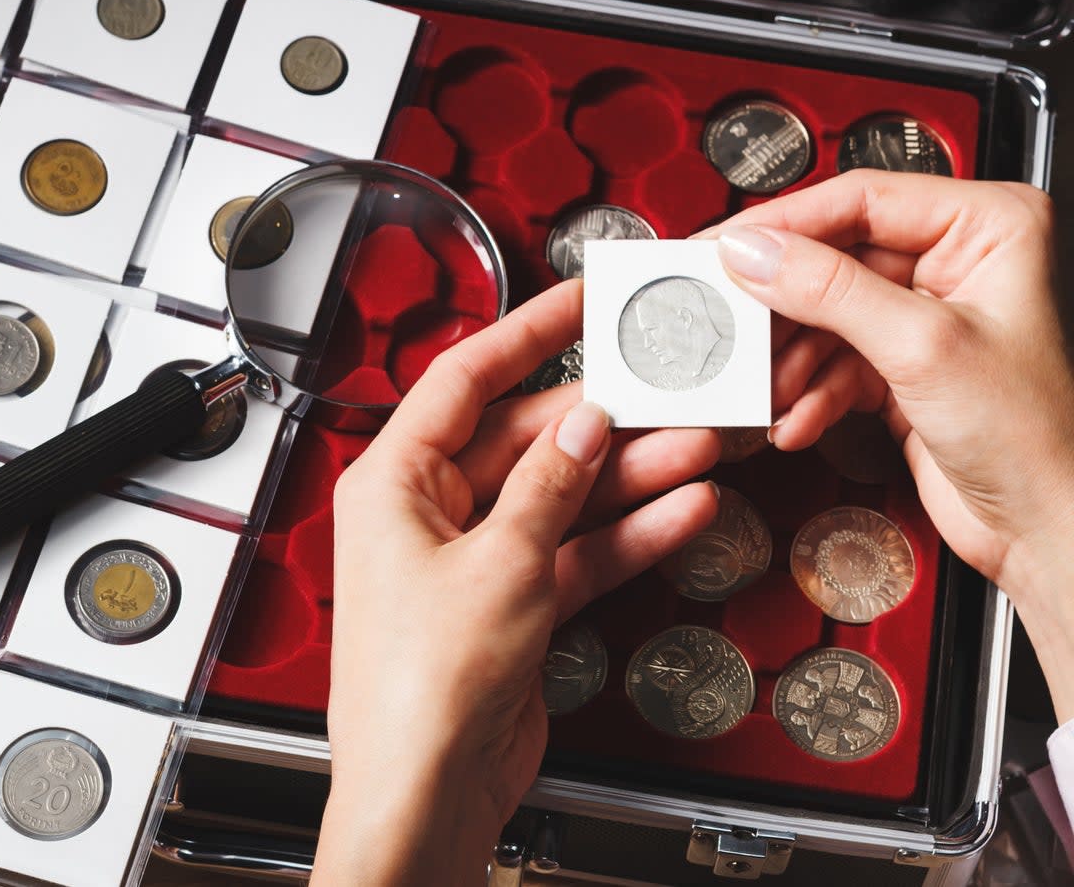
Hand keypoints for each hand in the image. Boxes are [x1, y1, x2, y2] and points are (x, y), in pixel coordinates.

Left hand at [313, 279, 718, 886]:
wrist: (427, 792)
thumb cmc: (418, 688)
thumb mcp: (499, 564)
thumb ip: (549, 484)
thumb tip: (581, 421)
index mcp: (394, 481)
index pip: (467, 379)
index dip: (529, 332)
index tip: (582, 299)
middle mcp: (430, 511)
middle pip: (527, 438)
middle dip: (603, 419)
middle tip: (667, 389)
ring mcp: (475, 556)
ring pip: (562, 495)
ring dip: (630, 475)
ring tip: (697, 445)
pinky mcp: (512, 601)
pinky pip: (576, 550)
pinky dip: (626, 534)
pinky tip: (682, 511)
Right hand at [706, 169, 1073, 718]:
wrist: (1047, 526)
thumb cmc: (1034, 435)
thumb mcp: (921, 346)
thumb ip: (830, 290)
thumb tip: (755, 253)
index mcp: (986, 226)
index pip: (862, 200)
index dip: (786, 224)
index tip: (725, 246)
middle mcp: (955, 262)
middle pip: (834, 260)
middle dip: (783, 306)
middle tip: (730, 319)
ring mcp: (924, 316)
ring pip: (826, 316)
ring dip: (791, 361)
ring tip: (767, 390)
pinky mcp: (901, 365)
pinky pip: (833, 362)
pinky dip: (810, 393)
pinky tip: (797, 419)